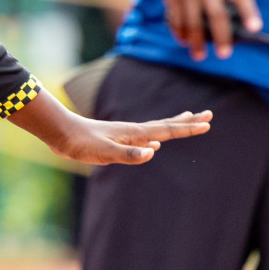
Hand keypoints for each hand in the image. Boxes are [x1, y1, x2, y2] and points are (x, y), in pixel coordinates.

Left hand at [9, 89, 210, 164]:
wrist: (61, 133)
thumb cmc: (81, 143)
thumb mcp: (104, 152)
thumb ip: (128, 154)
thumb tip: (154, 151)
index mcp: (134, 133)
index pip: (167, 130)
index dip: (187, 128)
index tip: (207, 123)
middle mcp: (133, 131)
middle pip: (166, 125)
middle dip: (187, 122)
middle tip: (207, 116)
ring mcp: (126, 134)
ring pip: (156, 128)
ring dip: (174, 125)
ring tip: (187, 120)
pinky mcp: (118, 139)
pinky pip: (145, 136)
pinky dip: (156, 136)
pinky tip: (155, 142)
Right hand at [161, 0, 260, 60]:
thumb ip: (230, 8)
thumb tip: (236, 39)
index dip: (249, 13)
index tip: (255, 29)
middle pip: (216, 13)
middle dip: (221, 36)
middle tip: (224, 55)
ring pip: (193, 21)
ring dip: (196, 42)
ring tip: (199, 55)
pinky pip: (176, 20)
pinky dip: (181, 35)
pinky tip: (185, 42)